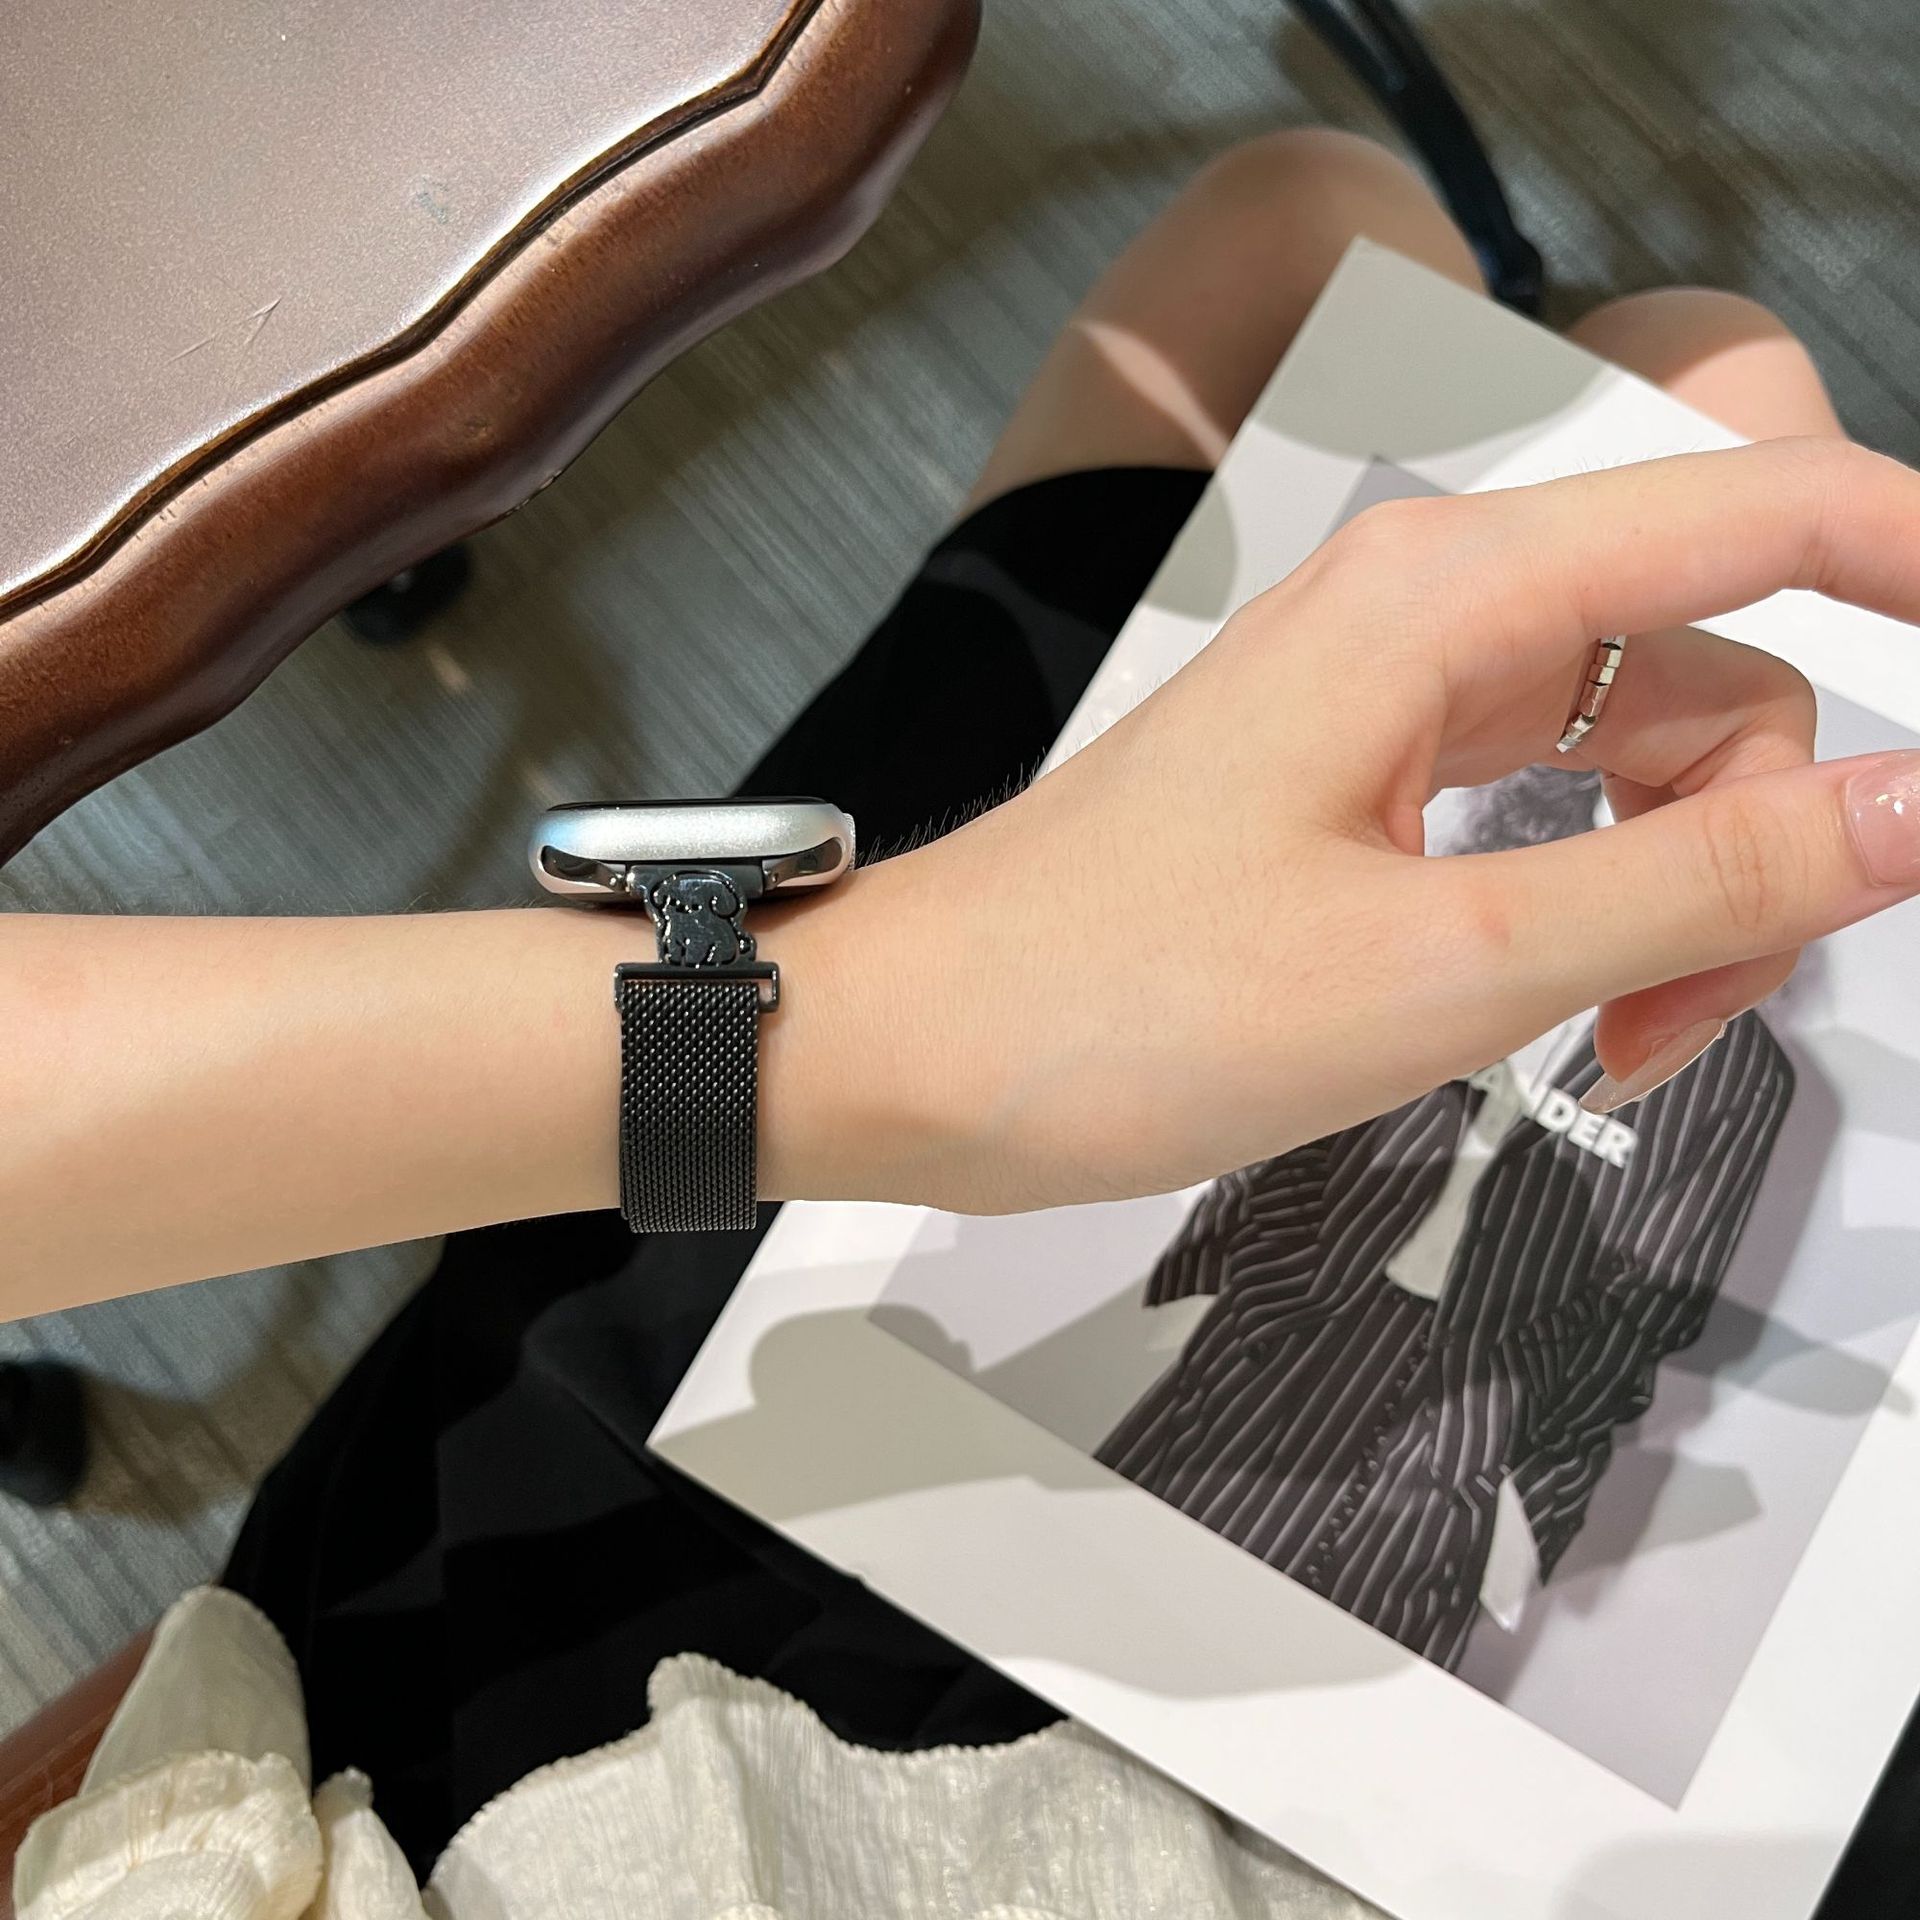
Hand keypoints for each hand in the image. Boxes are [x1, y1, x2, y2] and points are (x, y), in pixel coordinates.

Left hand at [766, 438, 1919, 1211]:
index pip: (1768, 511)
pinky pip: (1540, 808)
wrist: (914, 1049)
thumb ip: (1699, 884)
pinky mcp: (1354, 778)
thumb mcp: (1447, 965)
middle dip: (1762, 843)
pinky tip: (1556, 1017)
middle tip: (1685, 1026)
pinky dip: (1586, 909)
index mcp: (1452, 597)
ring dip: (1673, 902)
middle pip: (1713, 668)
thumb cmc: (1130, 1004)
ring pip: (1634, 757)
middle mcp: (1428, 612)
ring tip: (1604, 1056)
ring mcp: (1386, 695)